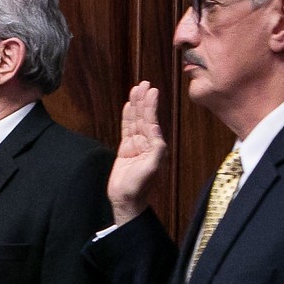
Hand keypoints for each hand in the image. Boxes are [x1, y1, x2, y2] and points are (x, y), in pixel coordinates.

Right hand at [109, 82, 165, 224]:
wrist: (126, 199)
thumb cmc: (139, 187)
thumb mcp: (151, 168)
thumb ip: (156, 151)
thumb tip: (158, 134)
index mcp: (155, 145)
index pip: (152, 121)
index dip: (151, 106)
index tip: (152, 91)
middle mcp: (147, 142)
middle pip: (144, 117)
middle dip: (144, 100)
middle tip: (144, 84)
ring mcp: (136, 145)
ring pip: (135, 120)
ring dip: (136, 105)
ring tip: (136, 89)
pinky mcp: (125, 149)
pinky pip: (126, 129)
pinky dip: (127, 117)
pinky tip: (128, 107)